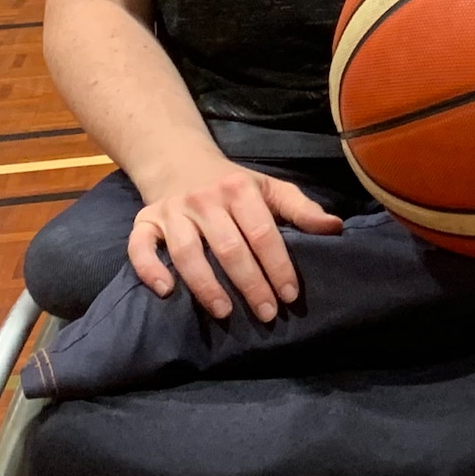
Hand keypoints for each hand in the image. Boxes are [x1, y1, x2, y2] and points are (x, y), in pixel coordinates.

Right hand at [127, 150, 342, 322]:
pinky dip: (149, 269)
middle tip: (266, 314)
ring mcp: (172, 211)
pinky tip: (167, 291)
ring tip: (225, 311)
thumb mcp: (270, 189)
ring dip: (205, 285)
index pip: (262, 233)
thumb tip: (335, 228)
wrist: (181, 162)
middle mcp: (204, 199)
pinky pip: (139, 246)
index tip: (289, 295)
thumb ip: (301, 209)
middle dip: (250, 284)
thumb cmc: (233, 184)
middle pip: (229, 247)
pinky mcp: (145, 221)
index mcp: (239, 190)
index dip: (278, 265)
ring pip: (187, 252)